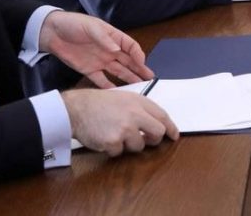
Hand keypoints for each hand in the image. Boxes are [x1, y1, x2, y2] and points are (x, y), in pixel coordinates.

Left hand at [39, 11, 153, 87]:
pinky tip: (118, 93)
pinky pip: (102, 80)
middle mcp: (109, 50)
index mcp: (112, 37)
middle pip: (128, 60)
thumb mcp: (90, 27)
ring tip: (139, 86)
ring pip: (118, 71)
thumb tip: (117, 50)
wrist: (51, 33)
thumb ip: (104, 38)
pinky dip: (110, 86)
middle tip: (149, 77)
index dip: (138, 54)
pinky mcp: (89, 70)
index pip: (130, 46)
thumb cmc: (73, 24)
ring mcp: (100, 60)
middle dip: (139, 68)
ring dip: (129, 78)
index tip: (142, 63)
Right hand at [62, 89, 178, 156]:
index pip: (162, 116)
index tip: (174, 135)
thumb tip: (157, 124)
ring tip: (115, 134)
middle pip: (158, 133)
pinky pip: (120, 152)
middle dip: (154, 140)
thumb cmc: (99, 103)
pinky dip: (113, 149)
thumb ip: (140, 109)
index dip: (170, 127)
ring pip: (139, 146)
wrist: (76, 108)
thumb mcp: (124, 98)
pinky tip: (105, 138)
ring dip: (129, 144)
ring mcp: (125, 129)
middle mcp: (135, 114)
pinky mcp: (114, 142)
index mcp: (139, 102)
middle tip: (146, 140)